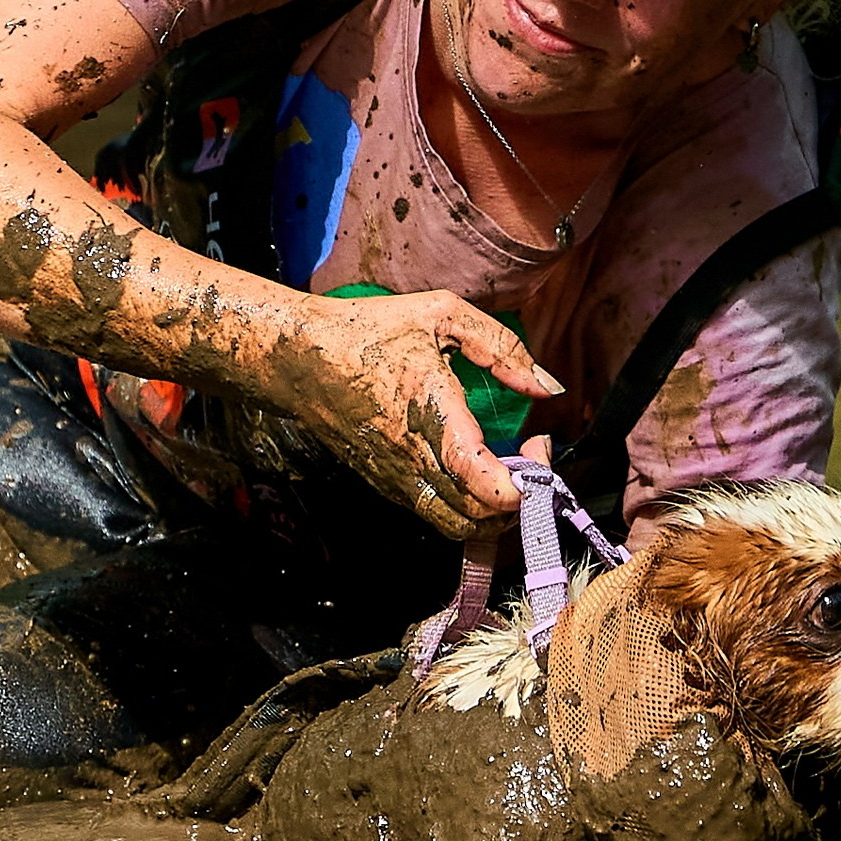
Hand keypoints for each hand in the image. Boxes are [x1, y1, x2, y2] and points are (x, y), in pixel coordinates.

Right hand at [263, 289, 560, 536]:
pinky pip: (434, 514)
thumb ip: (501, 347)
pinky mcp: (385, 484)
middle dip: (522, 497)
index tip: (539, 443)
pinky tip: (475, 466)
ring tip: (508, 467)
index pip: (489, 485)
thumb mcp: (441, 314)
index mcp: (433, 416)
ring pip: (458, 526)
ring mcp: (396, 478)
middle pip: (481, 518)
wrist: (294, 356)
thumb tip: (546, 385)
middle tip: (532, 455)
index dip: (530, 481)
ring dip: (493, 509)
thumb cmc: (364, 330)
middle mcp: (413, 459)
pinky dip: (466, 506)